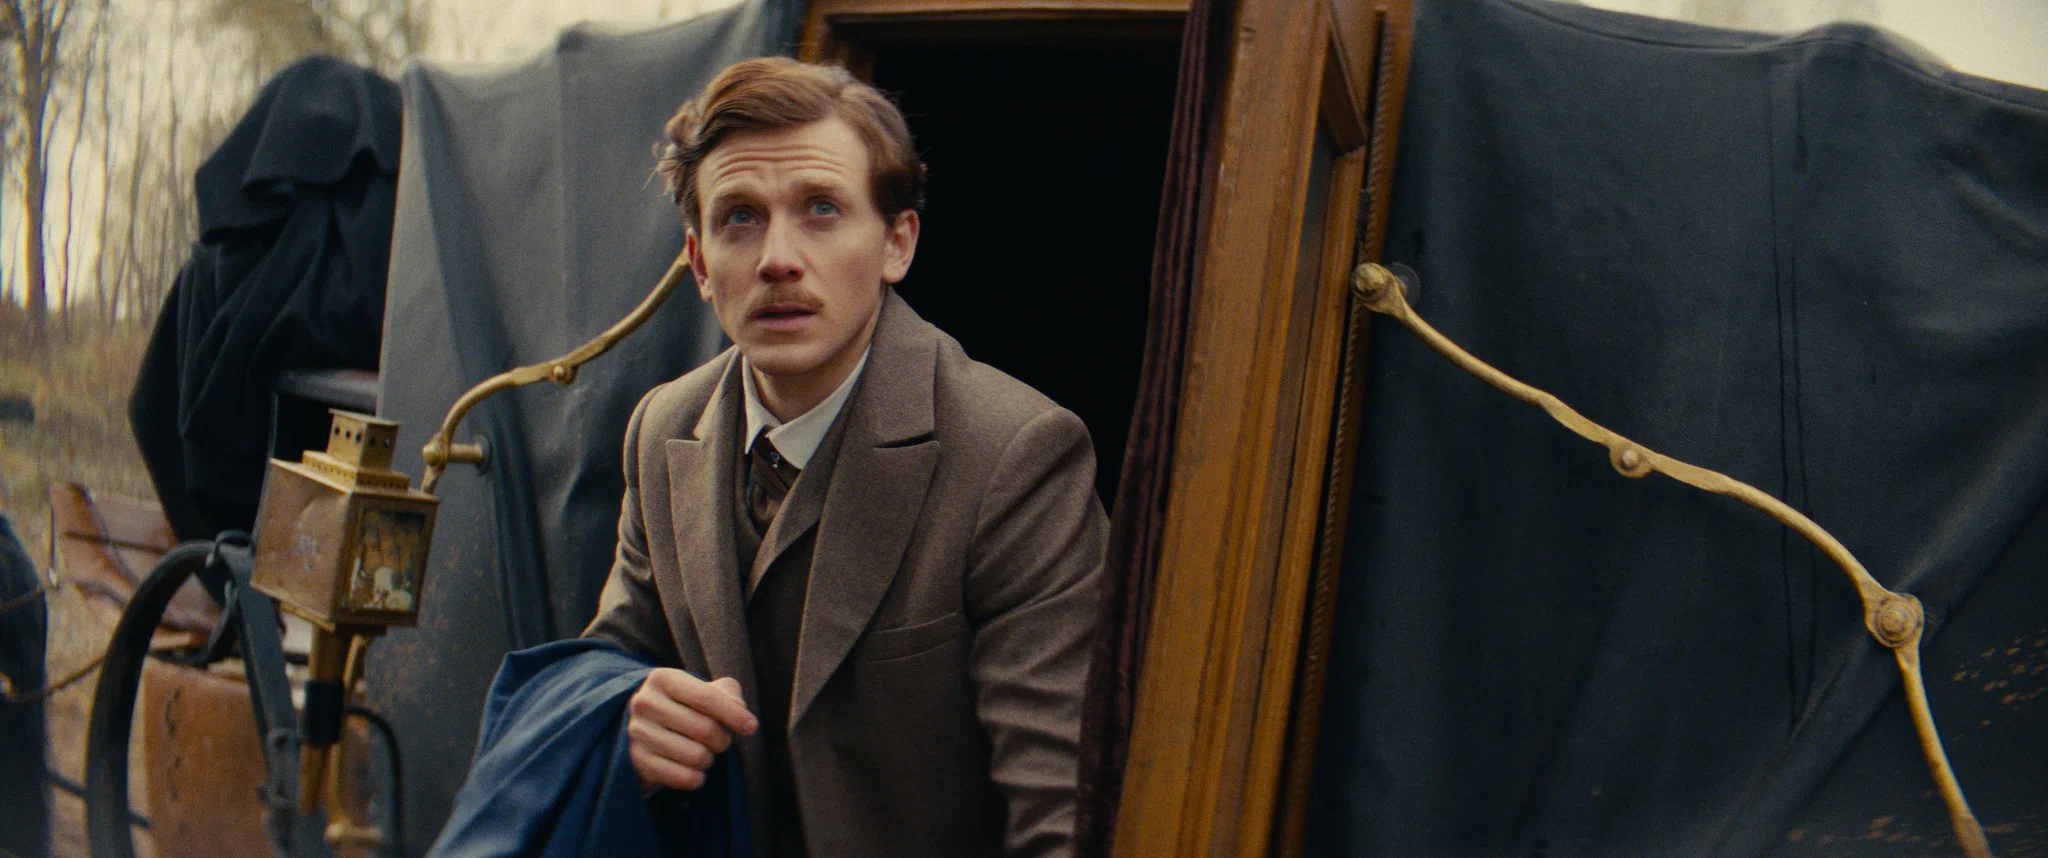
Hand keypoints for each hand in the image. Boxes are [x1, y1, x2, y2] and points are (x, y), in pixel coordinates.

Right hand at [627, 669, 757, 790]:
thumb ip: (727, 693)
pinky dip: (697, 778)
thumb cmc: (682, 706)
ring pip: (696, 756)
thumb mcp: (703, 690)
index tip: (751, 727)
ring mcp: (637, 734)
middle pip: (705, 729)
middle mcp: (645, 703)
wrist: (642, 729)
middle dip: (722, 739)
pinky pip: (684, 778)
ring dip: (709, 759)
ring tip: (700, 752)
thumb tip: (740, 709)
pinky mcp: (637, 762)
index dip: (734, 714)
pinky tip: (692, 770)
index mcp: (663, 679)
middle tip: (719, 740)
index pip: (706, 698)